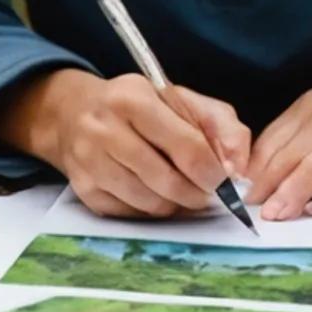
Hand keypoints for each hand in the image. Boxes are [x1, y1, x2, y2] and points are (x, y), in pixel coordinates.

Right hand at [0, 69, 249, 218]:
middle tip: (207, 193)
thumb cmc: (138, 106)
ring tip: (183, 192)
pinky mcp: (83, 189)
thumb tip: (237, 169)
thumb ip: (221, 125)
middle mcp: (104, 128)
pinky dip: (150, 209)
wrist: (74, 112)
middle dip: (197, 194)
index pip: (187, 147)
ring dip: (176, 204)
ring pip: (149, 202)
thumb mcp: (182, 99)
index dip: (213, 172)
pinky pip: (130, 214)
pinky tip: (155, 194)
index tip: (224, 181)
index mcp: (133, 98)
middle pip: (167, 181)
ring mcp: (89, 161)